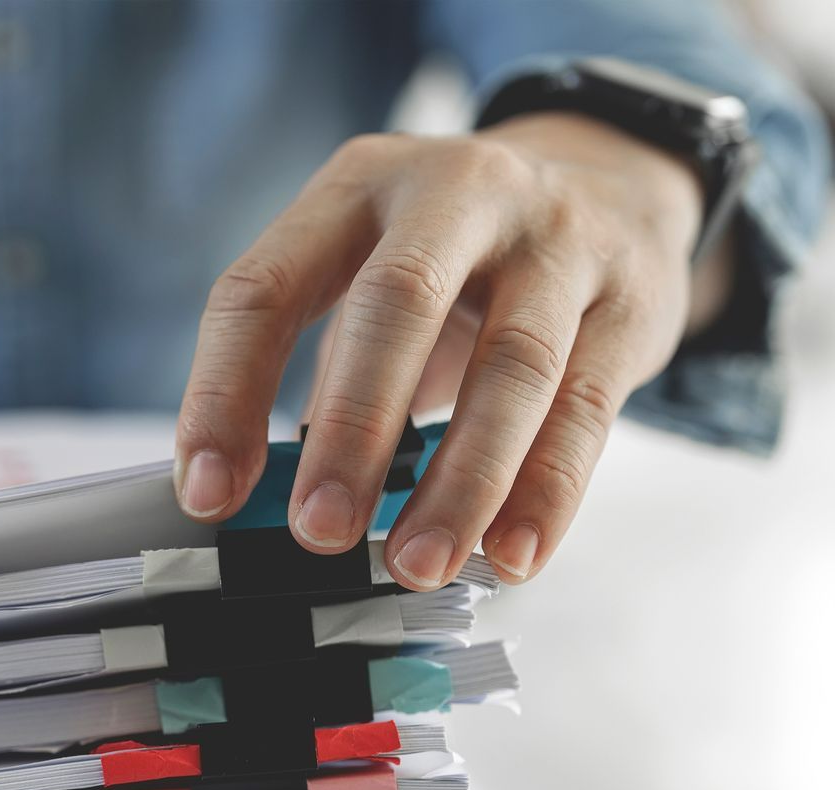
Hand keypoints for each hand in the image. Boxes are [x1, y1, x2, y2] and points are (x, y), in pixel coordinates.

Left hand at [174, 112, 725, 586]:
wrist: (612, 176)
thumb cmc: (454, 255)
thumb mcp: (370, 272)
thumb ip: (322, 376)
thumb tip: (262, 507)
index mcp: (354, 187)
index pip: (264, 287)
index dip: (224, 393)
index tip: (207, 493)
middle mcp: (458, 191)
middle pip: (398, 306)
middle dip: (353, 429)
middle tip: (319, 532)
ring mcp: (558, 238)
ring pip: (513, 367)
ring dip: (459, 483)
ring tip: (416, 564)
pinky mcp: (632, 298)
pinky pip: (587, 409)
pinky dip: (547, 493)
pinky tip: (511, 555)